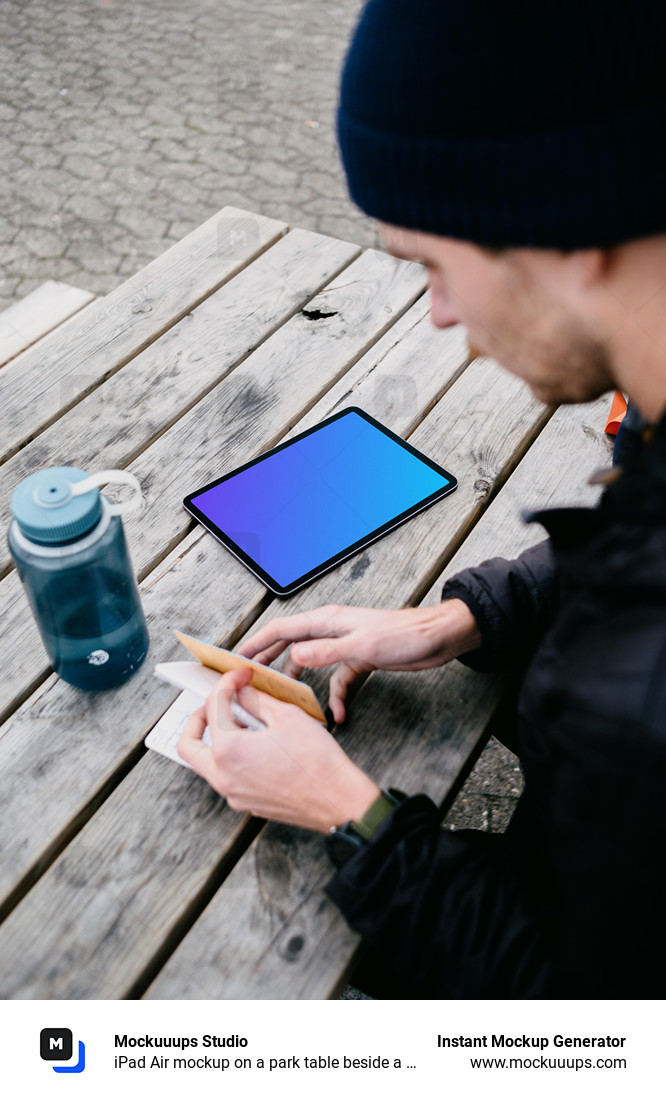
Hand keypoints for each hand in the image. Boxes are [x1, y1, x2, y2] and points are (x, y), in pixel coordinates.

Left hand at [178, 667, 380, 831]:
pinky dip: (232, 756)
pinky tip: (257, 744)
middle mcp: (223, 776)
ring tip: (244, 722)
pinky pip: (227, 776)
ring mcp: (233, 794)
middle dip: (198, 718)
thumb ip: (256, 700)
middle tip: (217, 704)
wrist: (338, 800)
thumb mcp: (286, 716)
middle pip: (188, 744)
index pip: (214, 706)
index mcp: (227, 751)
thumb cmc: (316, 760)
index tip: (240, 677)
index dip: (227, 684)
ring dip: (217, 738)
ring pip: (206, 763)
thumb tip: (241, 692)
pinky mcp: (247, 803)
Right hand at [237, 599, 480, 722]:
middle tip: (250, 678)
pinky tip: (337, 715)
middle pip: (291, 644)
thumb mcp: (362, 645)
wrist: (438, 638)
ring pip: (311, 663)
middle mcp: (332, 630)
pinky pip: (338, 679)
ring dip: (299, 682)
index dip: (257, 643)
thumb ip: (326, 652)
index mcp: (327, 621)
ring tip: (286, 700)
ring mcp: (345, 645)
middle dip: (269, 660)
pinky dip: (334, 697)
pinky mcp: (359, 659)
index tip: (238, 658)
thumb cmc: (405, 634)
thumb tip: (294, 657)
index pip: (282, 629)